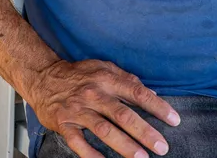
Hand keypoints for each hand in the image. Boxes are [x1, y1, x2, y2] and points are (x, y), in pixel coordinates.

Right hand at [24, 59, 179, 157]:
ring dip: (125, 145)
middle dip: (145, 132)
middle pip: (123, 115)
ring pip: (104, 130)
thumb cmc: (77, 74)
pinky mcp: (64, 123)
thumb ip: (127, 79)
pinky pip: (78, 142)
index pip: (137, 93)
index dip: (157, 107)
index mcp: (106, 79)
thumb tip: (153, 93)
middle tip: (162, 147)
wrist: (42, 77)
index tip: (174, 120)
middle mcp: (94, 94)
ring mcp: (78, 110)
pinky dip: (91, 155)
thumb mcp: (103, 68)